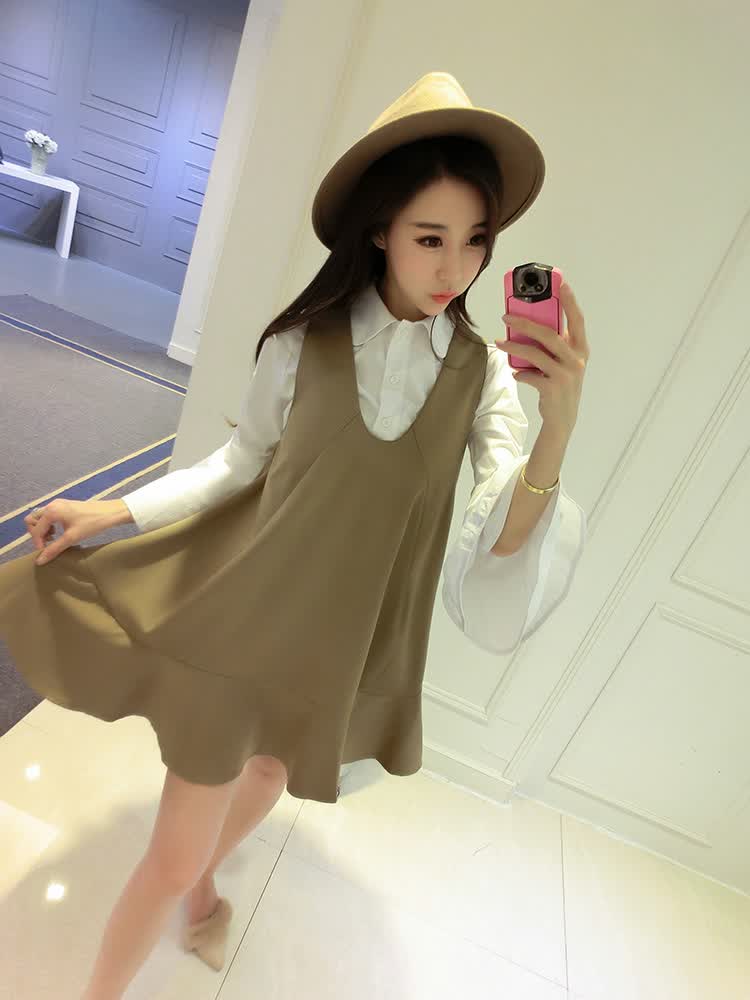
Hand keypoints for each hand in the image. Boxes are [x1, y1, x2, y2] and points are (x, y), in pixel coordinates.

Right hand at [24, 498, 128, 564]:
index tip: (46, 552)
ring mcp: (58, 504)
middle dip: (37, 533)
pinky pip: (49, 515)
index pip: (35, 530)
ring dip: (43, 529)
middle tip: (49, 543)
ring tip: (55, 538)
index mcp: (51, 511)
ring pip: (40, 517)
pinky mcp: (65, 505)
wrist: (111, 512)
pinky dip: (50, 525)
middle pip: (32, 519)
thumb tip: (39, 561)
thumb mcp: (72, 538)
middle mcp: (52, 505)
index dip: (38, 543)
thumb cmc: (92, 524)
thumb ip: (54, 549)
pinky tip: (60, 532)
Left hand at [495, 282, 589, 432]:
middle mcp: (576, 360)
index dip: (570, 301)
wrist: (563, 418)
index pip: (577, 319)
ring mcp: (566, 374)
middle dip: (526, 322)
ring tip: (500, 342)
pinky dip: (520, 372)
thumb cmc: (560, 383)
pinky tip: (515, 372)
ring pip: (536, 353)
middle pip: (550, 334)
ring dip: (515, 346)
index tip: (560, 283)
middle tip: (507, 315)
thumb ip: (553, 344)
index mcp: (581, 349)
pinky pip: (530, 375)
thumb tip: (526, 325)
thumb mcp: (562, 362)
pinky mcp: (554, 388)